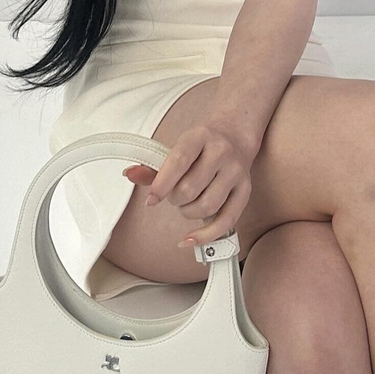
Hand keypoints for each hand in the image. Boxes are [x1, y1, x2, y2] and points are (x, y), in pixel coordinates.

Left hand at [122, 120, 256, 248]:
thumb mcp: (177, 148)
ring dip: (188, 212)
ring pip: (207, 205)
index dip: (161, 185)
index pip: (178, 161)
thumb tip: (129, 174)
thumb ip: (152, 165)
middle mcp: (221, 152)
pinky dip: (205, 235)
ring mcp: (236, 171)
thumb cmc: (200, 146)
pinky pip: (226, 221)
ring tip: (185, 204)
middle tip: (174, 195)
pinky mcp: (245, 190)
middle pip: (190, 188)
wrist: (234, 135)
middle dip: (175, 199)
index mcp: (200, 136)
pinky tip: (189, 239)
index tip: (151, 200)